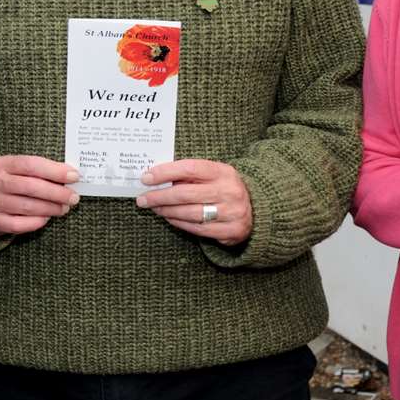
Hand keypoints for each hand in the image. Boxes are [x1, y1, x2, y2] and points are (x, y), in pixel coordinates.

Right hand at [0, 155, 79, 235]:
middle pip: (31, 187)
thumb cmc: (5, 181)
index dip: (55, 170)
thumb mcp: (14, 169)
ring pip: (27, 207)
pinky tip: (46, 218)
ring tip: (64, 208)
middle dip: (57, 193)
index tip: (74, 176)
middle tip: (73, 197)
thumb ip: (38, 170)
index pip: (31, 165)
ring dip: (51, 208)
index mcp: (2, 164)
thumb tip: (69, 176)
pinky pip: (18, 224)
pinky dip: (36, 222)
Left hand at [137, 159, 253, 245]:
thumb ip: (191, 176)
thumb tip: (157, 179)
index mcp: (223, 171)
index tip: (146, 178)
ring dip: (167, 211)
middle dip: (159, 196)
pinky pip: (198, 229)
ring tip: (154, 208)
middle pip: (186, 194)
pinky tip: (169, 218)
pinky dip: (180, 224)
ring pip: (190, 213)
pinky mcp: (231, 231)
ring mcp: (232, 212)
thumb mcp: (213, 175)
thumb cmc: (224, 188)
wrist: (257, 209)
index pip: (190, 168)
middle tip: (142, 199)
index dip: (166, 172)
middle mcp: (229, 191)